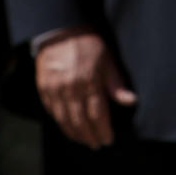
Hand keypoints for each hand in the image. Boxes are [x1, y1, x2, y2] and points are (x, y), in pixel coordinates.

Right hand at [35, 29, 136, 148]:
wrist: (62, 30)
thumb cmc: (89, 44)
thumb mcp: (107, 60)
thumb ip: (116, 83)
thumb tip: (131, 101)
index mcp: (90, 81)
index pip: (98, 114)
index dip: (103, 130)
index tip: (108, 139)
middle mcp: (71, 88)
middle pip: (81, 121)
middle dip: (90, 136)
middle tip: (96, 144)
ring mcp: (55, 89)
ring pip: (65, 120)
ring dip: (75, 134)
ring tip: (84, 140)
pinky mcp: (44, 89)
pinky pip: (52, 113)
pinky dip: (61, 123)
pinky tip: (69, 128)